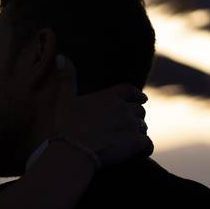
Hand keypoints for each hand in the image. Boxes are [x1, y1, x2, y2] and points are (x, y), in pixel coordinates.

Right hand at [35, 54, 152, 166]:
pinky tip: (140, 152)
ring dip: (139, 132)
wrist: (74, 151)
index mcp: (110, 96)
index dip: (137, 95)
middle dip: (136, 117)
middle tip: (129, 125)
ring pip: (144, 127)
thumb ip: (67, 78)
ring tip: (130, 140)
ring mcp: (131, 126)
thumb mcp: (65, 99)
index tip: (142, 98)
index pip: (130, 91)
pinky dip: (145, 148)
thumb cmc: (67, 125)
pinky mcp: (136, 143)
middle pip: (140, 110)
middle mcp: (124, 108)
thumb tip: (61, 56)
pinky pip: (148, 144)